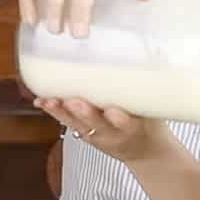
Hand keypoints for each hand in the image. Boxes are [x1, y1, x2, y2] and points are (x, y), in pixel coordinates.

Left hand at [35, 97, 174, 164]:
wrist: (145, 151)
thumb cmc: (150, 123)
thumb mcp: (157, 109)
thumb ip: (151, 86)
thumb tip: (156, 49)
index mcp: (135, 128)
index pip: (128, 124)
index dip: (119, 118)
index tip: (113, 110)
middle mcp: (114, 134)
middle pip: (97, 125)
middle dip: (85, 113)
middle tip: (75, 101)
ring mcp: (97, 135)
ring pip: (78, 124)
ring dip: (62, 112)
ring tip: (50, 100)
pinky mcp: (85, 133)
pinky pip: (67, 123)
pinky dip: (55, 112)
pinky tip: (42, 101)